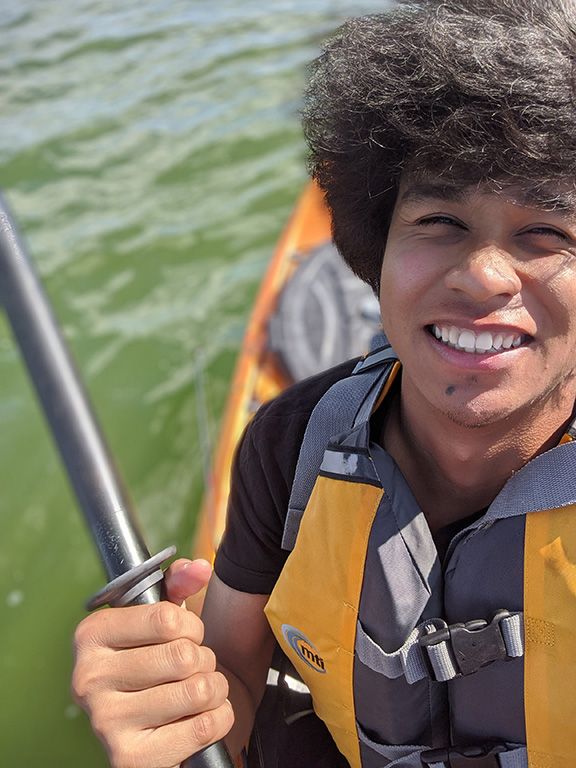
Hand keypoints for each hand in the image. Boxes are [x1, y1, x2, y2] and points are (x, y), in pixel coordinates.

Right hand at [72, 559, 233, 767]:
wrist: (154, 724)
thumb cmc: (158, 660)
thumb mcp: (162, 617)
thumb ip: (179, 582)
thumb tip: (200, 568)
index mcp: (90, 636)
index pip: (166, 619)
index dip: (191, 625)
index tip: (188, 633)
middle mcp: (88, 680)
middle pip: (183, 656)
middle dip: (204, 659)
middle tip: (193, 666)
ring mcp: (106, 724)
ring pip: (197, 691)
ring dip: (214, 689)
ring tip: (200, 690)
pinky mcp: (131, 760)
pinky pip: (202, 728)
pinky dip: (218, 719)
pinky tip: (201, 717)